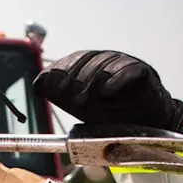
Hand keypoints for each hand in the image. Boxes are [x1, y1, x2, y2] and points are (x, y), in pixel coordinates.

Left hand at [33, 50, 182, 134]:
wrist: (144, 123)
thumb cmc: (110, 113)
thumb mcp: (79, 106)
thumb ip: (59, 94)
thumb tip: (38, 85)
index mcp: (89, 65)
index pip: (72, 60)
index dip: (60, 71)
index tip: (51, 87)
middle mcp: (106, 60)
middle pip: (87, 59)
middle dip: (74, 78)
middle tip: (70, 99)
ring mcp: (125, 63)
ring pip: (105, 63)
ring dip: (92, 81)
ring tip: (84, 101)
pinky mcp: (143, 72)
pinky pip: (129, 70)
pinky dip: (116, 80)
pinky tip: (106, 91)